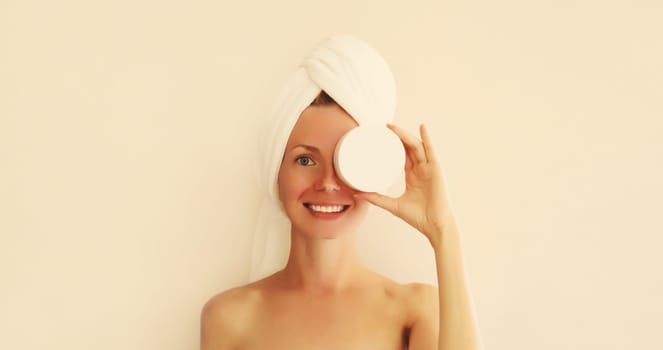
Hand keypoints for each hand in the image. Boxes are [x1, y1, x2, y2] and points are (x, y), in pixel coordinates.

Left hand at [354, 123, 455, 246]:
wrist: (434, 226)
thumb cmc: (418, 217)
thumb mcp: (393, 205)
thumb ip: (376, 199)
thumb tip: (356, 194)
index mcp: (413, 175)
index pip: (402, 154)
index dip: (393, 144)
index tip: (381, 136)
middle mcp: (421, 169)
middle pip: (409, 147)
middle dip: (397, 135)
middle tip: (383, 127)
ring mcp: (429, 168)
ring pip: (416, 146)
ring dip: (405, 135)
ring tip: (393, 127)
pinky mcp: (436, 170)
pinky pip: (431, 151)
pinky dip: (427, 138)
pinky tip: (422, 127)